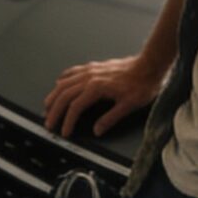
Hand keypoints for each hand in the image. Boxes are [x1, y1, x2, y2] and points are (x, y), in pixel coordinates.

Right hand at [42, 55, 166, 136]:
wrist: (149, 65)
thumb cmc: (142, 83)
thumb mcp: (129, 105)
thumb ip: (110, 118)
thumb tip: (97, 130)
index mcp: (97, 87)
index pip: (75, 107)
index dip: (67, 121)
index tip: (65, 132)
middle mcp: (90, 77)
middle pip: (64, 95)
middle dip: (54, 111)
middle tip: (49, 123)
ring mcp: (90, 71)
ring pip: (64, 83)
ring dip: (54, 96)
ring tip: (47, 107)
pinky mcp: (93, 67)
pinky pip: (72, 72)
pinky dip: (62, 80)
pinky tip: (59, 84)